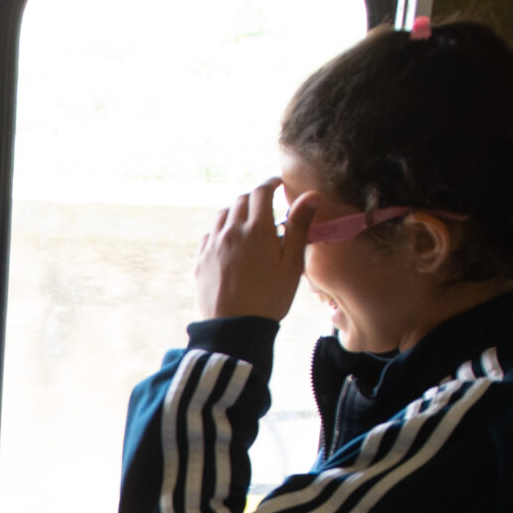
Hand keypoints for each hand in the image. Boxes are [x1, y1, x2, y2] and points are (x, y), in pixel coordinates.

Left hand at [196, 178, 316, 323]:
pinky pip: (210, 234)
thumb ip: (298, 227)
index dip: (271, 184)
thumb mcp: (291, 264)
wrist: (234, 328)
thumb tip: (311, 196)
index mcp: (256, 229)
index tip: (278, 184)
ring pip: (223, 215)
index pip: (261, 192)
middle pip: (241, 200)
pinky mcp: (201, 259)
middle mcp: (231, 231)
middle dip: (255, 198)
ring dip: (237, 212)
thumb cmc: (269, 298)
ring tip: (249, 223)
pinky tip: (231, 242)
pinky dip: (222, 230)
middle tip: (267, 206)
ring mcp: (212, 245)